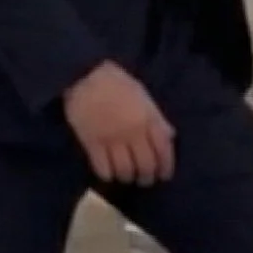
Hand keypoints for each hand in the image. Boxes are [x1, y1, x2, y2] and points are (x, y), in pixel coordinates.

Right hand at [63, 62, 175, 185]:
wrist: (83, 74)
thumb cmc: (115, 82)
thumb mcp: (142, 94)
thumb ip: (156, 117)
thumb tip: (170, 136)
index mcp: (148, 119)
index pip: (164, 151)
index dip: (166, 167)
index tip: (163, 175)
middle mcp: (133, 133)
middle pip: (145, 166)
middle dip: (147, 177)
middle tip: (143, 179)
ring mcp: (112, 139)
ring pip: (125, 171)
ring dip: (127, 177)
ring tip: (125, 176)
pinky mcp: (92, 143)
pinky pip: (103, 169)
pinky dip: (107, 175)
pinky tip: (108, 172)